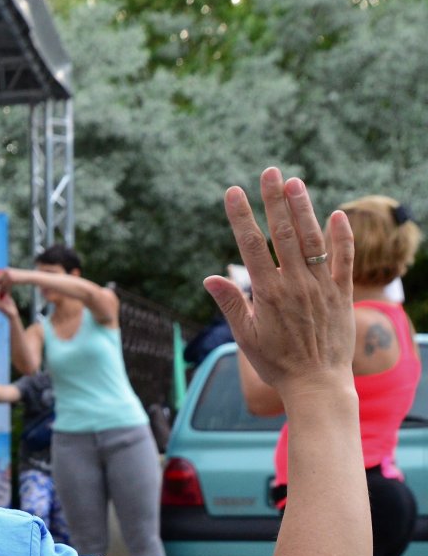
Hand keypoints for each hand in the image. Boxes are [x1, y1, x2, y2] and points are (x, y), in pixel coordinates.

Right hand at [205, 169, 354, 400]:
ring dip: (304, 210)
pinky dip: (342, 237)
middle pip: (283, 233)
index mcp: (268, 293)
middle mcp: (295, 284)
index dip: (242, 217)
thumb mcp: (245, 337)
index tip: (233, 192)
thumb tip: (210, 278)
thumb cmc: (276, 363)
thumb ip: (230, 304)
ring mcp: (321, 287)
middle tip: (271, 172)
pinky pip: (344, 260)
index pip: (251, 246)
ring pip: (312, 240)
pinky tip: (337, 215)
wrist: (317, 384)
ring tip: (296, 183)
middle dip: (275, 200)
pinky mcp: (342, 294)